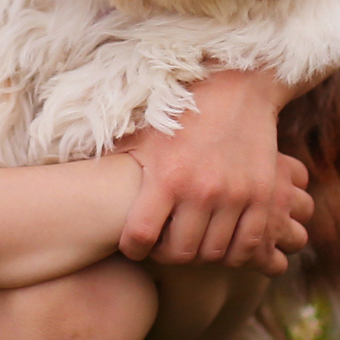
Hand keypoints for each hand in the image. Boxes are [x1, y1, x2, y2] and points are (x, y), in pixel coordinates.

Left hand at [115, 70, 311, 269]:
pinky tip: (224, 238)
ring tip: (194, 239)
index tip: (136, 245)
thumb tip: (75, 182)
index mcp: (166, 176)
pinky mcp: (264, 195)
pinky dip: (236, 252)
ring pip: (215, 254)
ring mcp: (236, 195)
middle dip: (168, 254)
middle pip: (180, 253)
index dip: (134, 249)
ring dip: (201, 253)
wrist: (237, 85)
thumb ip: (112, 162)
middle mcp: (202, 190)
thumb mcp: (141, 134)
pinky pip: (249, 244)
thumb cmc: (181, 110)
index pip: (141, 238)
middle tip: (166, 243)